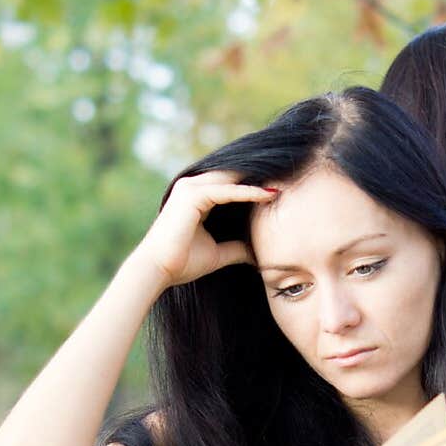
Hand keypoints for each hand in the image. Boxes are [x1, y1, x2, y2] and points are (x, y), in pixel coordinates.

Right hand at [136, 170, 276, 290]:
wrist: (157, 271)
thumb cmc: (181, 263)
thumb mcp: (217, 254)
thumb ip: (236, 248)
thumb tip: (256, 254)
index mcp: (196, 197)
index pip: (230, 183)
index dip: (253, 183)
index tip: (278, 187)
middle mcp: (192, 187)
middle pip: (232, 175)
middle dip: (259, 175)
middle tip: (287, 175)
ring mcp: (190, 188)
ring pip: (231, 179)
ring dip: (257, 179)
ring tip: (283, 181)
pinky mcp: (192, 196)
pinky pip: (227, 191)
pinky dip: (248, 192)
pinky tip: (268, 194)